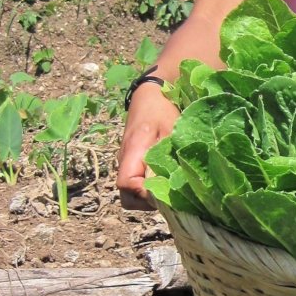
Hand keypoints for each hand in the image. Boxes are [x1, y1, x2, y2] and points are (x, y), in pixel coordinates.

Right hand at [116, 86, 178, 211]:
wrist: (151, 94)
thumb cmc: (162, 110)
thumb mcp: (169, 132)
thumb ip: (165, 159)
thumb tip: (167, 188)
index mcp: (132, 152)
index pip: (126, 184)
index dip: (144, 193)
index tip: (165, 190)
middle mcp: (124, 161)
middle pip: (126, 196)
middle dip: (146, 201)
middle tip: (171, 195)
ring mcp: (127, 163)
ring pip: (130, 193)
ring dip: (148, 197)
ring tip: (170, 188)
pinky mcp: (133, 163)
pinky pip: (136, 184)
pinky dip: (149, 188)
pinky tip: (167, 180)